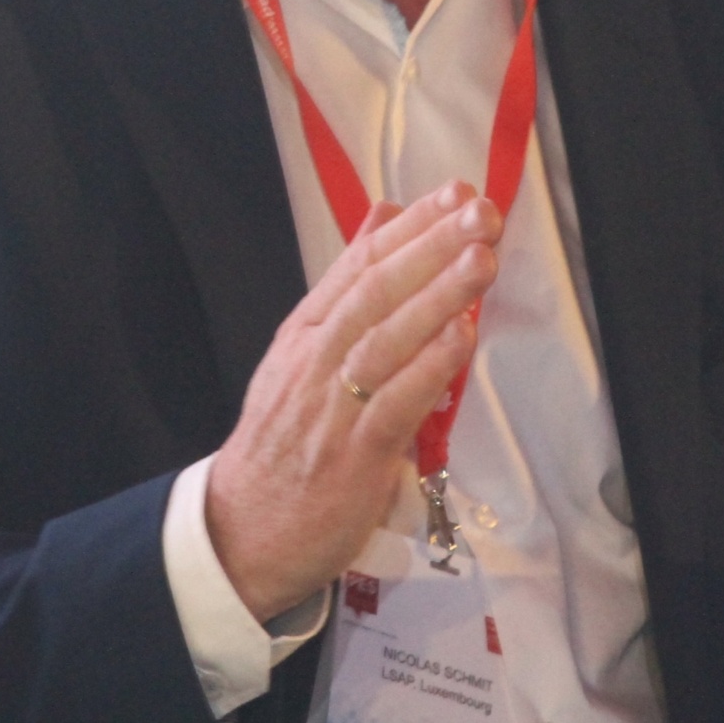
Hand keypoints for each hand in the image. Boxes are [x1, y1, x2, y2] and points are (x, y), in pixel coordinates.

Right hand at [203, 180, 501, 619]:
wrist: (243, 530)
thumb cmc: (287, 437)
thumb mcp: (304, 350)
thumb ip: (348, 283)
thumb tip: (386, 214)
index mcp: (306, 332)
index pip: (360, 265)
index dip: (412, 227)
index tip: (456, 193)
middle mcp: (316, 360)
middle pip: (375, 293)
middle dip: (431, 247)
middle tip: (480, 212)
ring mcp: (333, 408)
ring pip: (386, 341)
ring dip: (437, 297)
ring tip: (481, 259)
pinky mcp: (353, 458)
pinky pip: (394, 406)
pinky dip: (428, 369)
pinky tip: (460, 338)